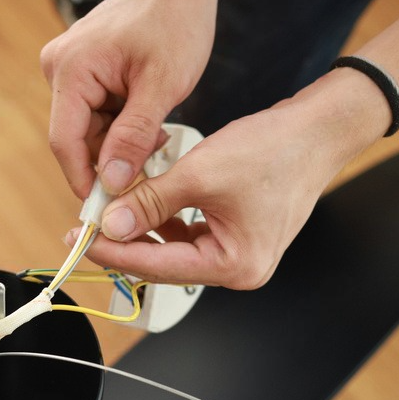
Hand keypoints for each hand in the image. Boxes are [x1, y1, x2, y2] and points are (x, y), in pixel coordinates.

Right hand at [40, 0, 218, 198]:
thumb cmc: (175, 20)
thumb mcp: (161, 86)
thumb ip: (134, 138)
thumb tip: (113, 182)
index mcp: (72, 69)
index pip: (65, 141)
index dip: (83, 180)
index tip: (102, 209)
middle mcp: (61, 67)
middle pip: (77, 137)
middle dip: (111, 159)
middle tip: (148, 169)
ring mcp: (71, 67)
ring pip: (90, 128)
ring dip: (121, 142)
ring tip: (157, 135)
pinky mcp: (85, 69)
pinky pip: (97, 112)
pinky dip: (122, 125)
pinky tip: (148, 120)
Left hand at [71, 70, 390, 288]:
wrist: (318, 129)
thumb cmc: (273, 150)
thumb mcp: (200, 173)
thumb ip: (151, 202)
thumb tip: (111, 225)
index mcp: (234, 265)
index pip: (158, 266)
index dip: (115, 253)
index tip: (81, 240)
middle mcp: (239, 270)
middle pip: (164, 264)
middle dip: (125, 243)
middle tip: (85, 228)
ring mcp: (239, 255)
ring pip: (174, 250)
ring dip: (143, 230)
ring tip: (109, 211)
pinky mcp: (236, 236)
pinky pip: (189, 236)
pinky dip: (165, 221)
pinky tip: (143, 203)